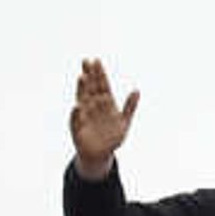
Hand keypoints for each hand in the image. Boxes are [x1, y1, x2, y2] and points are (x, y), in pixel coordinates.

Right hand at [70, 59, 139, 175]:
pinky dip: (77, 114)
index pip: (102, 85)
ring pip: (82, 99)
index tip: (97, 61)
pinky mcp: (77, 128)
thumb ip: (130, 107)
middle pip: (91, 88)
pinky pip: (77, 120)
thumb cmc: (112, 137)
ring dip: (82, 89)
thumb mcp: (125, 122)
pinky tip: (78, 106)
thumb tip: (137, 90)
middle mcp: (93, 106)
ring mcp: (85, 115)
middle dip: (89, 75)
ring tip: (82, 77)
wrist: (100, 155)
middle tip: (86, 60)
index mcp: (105, 103)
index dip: (100, 74)